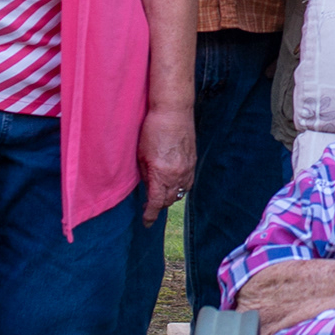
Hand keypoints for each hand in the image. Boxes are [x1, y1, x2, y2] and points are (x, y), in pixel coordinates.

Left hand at [138, 107, 196, 226]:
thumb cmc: (153, 129)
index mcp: (161, 174)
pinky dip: (180, 187)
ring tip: (160, 192)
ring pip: (180, 193)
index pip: (156, 203)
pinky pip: (188, 183)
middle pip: (169, 200)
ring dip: (170, 196)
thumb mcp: (141, 154)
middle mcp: (177, 175)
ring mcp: (187, 169)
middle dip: (159, 204)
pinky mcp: (193, 162)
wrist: (173, 111)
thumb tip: (147, 187)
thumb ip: (145, 174)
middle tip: (149, 203)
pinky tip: (173, 182)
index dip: (150, 215)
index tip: (146, 222)